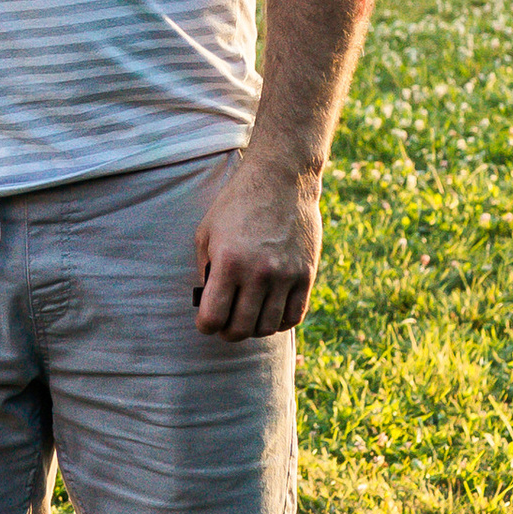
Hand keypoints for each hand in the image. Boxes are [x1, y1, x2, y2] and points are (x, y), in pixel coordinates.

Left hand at [193, 146, 321, 338]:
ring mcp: (286, 275)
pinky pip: (295, 315)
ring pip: (268, 327)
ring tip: (248, 317)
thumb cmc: (237, 205)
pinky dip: (280, 322)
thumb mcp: (208, 233)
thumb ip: (206, 271)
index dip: (206, 326)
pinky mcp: (306, 274)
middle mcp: (258, 273)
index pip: (213, 318)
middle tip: (225, 324)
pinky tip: (270, 312)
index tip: (206, 321)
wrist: (281, 180)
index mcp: (228, 262)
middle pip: (241, 329)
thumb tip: (209, 304)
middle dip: (228, 332)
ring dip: (254, 329)